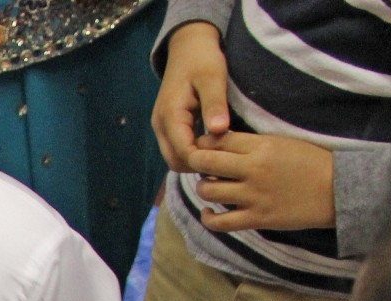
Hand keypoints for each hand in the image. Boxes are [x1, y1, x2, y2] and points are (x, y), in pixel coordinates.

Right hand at [152, 22, 228, 172]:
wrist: (187, 45)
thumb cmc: (202, 58)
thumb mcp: (212, 77)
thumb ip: (214, 104)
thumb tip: (218, 131)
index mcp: (170, 116)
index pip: (183, 153)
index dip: (205, 160)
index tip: (229, 158)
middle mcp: (160, 126)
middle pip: (176, 161)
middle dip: (199, 164)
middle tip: (227, 158)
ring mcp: (161, 127)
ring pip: (175, 158)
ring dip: (196, 160)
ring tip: (221, 152)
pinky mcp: (167, 126)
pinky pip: (177, 149)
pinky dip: (193, 152)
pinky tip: (213, 145)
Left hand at [189, 132, 335, 231]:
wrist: (338, 190)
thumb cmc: (312, 163)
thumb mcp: (283, 143)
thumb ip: (253, 144)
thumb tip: (221, 143)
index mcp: (261, 146)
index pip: (218, 140)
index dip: (204, 142)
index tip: (203, 146)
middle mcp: (253, 170)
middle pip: (205, 162)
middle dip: (196, 162)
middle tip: (199, 165)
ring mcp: (253, 196)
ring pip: (208, 190)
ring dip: (203, 187)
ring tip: (210, 185)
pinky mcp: (257, 218)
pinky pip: (220, 222)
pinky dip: (208, 218)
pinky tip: (209, 212)